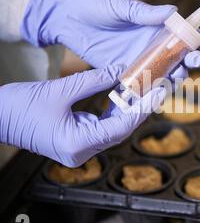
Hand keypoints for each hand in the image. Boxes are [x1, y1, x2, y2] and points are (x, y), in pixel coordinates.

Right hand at [0, 66, 164, 166]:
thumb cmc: (19, 106)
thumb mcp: (59, 90)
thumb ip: (93, 80)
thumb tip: (120, 70)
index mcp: (76, 144)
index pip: (120, 128)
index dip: (141, 110)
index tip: (157, 94)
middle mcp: (81, 152)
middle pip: (120, 130)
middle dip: (139, 109)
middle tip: (157, 90)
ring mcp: (79, 150)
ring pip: (113, 129)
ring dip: (128, 111)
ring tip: (145, 91)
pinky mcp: (77, 142)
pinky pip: (101, 128)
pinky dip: (113, 113)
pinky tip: (124, 98)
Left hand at [20, 0, 199, 78]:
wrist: (68, 18)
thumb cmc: (94, 5)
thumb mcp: (119, 6)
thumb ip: (144, 13)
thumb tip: (174, 12)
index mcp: (156, 25)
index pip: (185, 34)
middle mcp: (152, 45)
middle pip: (181, 57)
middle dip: (193, 61)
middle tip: (194, 63)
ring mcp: (140, 60)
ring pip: (166, 73)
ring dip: (177, 77)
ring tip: (178, 78)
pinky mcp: (126, 72)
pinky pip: (144, 83)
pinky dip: (154, 89)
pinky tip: (159, 92)